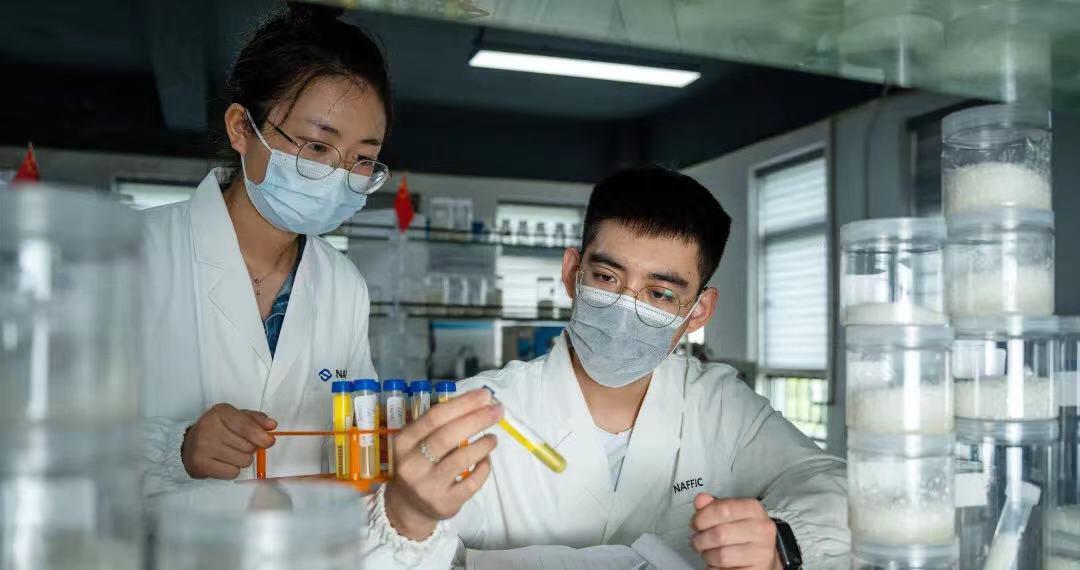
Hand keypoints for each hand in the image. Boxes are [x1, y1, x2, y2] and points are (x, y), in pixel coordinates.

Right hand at [182, 403, 276, 478]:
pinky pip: (232, 473)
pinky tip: (222, 463)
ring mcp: (203, 447)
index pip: (248, 427)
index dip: (262, 437)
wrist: (188, 444)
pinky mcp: (200, 465)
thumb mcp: (236, 417)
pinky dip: (232, 470)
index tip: (268, 442)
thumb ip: (255, 419)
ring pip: (243, 461)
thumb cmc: (218, 429)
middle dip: (250, 449)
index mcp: (220, 412)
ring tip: (229, 454)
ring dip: (242, 460)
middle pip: (248, 447)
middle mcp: (209, 427)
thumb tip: (272, 425)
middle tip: (238, 446)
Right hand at [384, 388, 502, 539]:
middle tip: (498, 410)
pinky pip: (471, 482)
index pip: (434, 417)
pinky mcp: (444, 503)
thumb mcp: (417, 443)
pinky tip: (487, 459)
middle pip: (447, 436)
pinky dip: (484, 467)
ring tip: (493, 438)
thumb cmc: (420, 464)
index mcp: (403, 442)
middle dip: (477, 419)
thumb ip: (440, 424)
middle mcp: (411, 464)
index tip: (485, 395)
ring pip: (461, 459)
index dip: (462, 404)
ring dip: (483, 444)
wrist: (409, 507)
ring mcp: (427, 486)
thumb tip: (478, 402)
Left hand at [690, 494, 780, 569]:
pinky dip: (715, 568)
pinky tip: (718, 564)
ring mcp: (762, 552)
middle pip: (719, 534)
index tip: (696, 523)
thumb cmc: (743, 534)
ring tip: (709, 552)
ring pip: (721, 555)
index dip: (702, 517)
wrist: (763, 557)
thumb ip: (713, 506)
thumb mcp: (731, 515)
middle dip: (701, 539)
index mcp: (754, 509)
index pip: (722, 509)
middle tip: (698, 541)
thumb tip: (701, 500)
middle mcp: (762, 530)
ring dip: (708, 555)